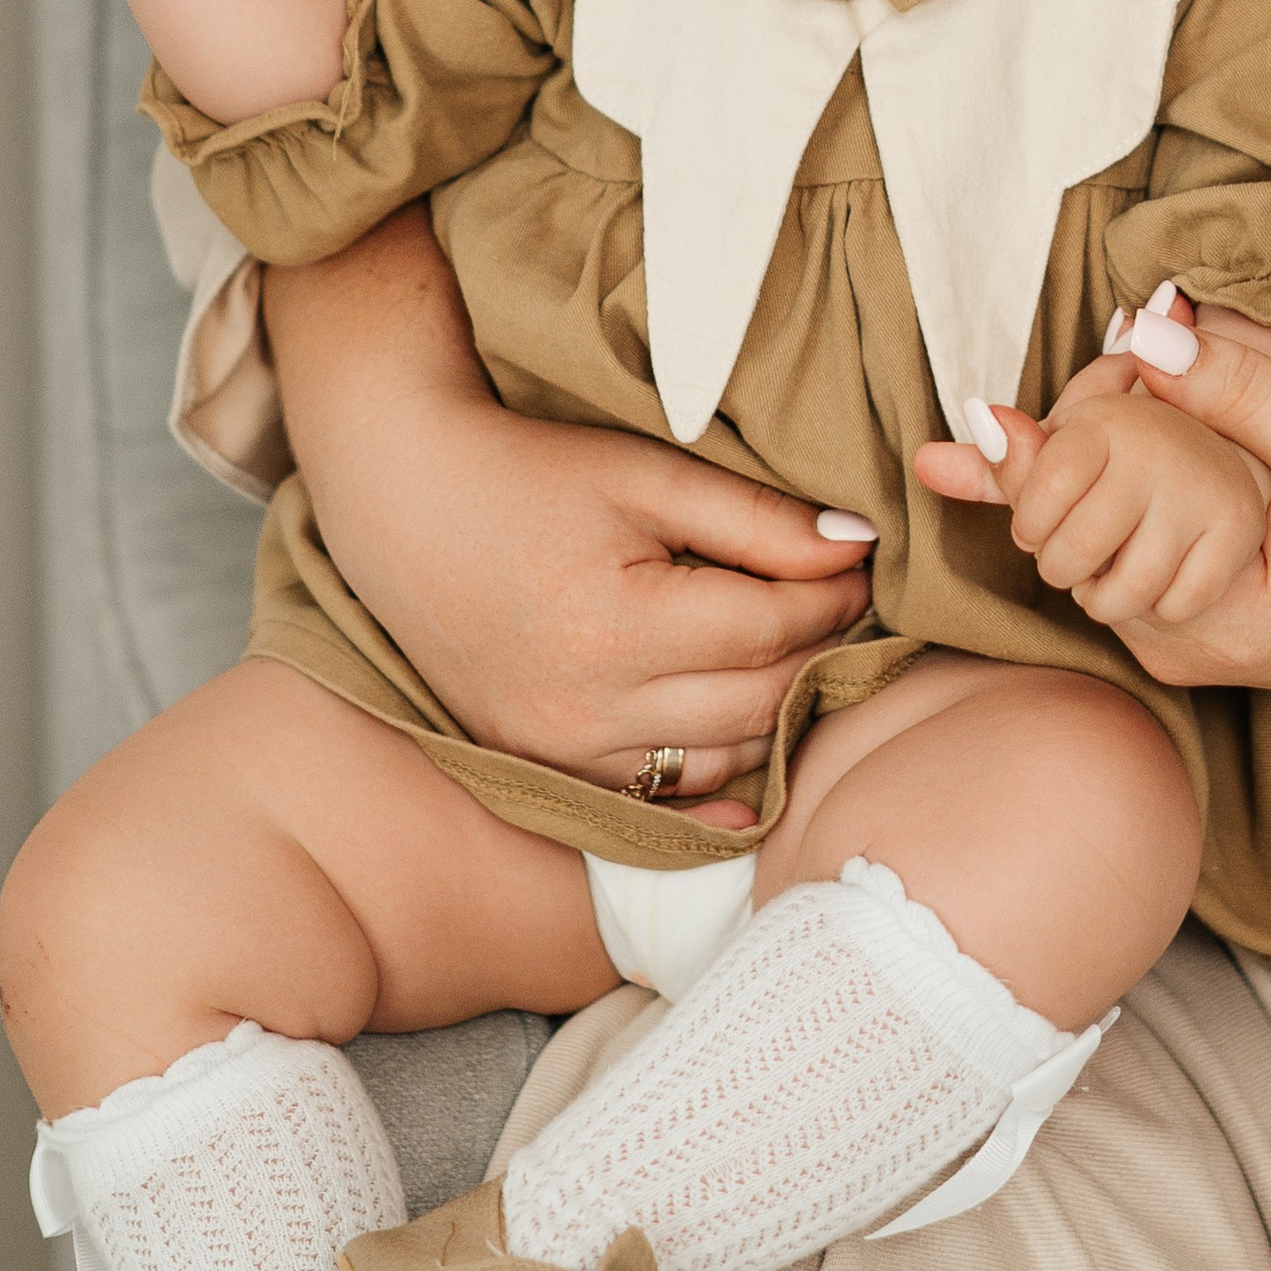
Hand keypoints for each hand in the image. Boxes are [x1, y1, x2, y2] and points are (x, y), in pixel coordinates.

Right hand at [267, 213, 874, 811]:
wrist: (407, 507)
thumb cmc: (530, 474)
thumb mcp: (646, 473)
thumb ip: (756, 517)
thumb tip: (857, 545)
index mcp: (616, 628)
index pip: (770, 630)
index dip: (832, 596)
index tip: (862, 562)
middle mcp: (586, 712)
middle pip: (754, 702)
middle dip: (817, 652)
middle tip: (853, 608)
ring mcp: (561, 755)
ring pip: (717, 761)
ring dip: (776, 714)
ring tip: (807, 654)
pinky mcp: (545, 772)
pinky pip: (660, 797)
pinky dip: (716, 772)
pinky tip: (757, 750)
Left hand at [943, 321, 1270, 866]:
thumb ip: (1245, 392)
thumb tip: (1146, 334)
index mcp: (1209, 617)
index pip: (1084, 535)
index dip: (1032, 469)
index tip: (975, 419)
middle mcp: (1176, 645)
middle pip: (1070, 547)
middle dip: (1054, 467)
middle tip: (1044, 388)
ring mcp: (1178, 640)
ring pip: (1088, 552)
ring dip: (1079, 483)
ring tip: (1079, 407)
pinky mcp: (1187, 623)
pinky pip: (1120, 556)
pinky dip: (1108, 501)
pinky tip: (1107, 443)